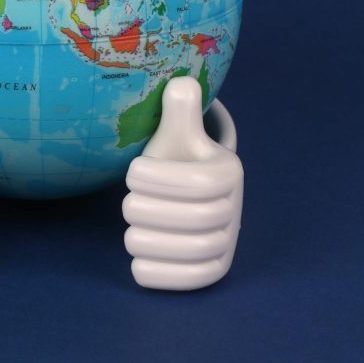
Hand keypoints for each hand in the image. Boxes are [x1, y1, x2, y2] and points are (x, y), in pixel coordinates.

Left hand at [122, 76, 242, 289]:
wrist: (186, 193)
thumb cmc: (174, 159)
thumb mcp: (175, 132)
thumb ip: (179, 109)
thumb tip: (181, 84)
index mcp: (229, 171)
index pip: (198, 184)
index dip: (157, 180)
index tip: (132, 172)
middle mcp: (235, 208)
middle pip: (193, 219)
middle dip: (147, 210)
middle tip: (128, 203)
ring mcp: (228, 241)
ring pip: (191, 250)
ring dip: (149, 240)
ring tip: (132, 230)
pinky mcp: (216, 269)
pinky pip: (195, 278)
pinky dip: (164, 273)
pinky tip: (139, 260)